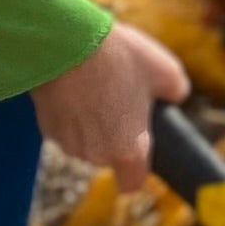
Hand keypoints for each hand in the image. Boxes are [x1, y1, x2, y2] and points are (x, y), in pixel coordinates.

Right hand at [32, 17, 186, 183]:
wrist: (66, 41)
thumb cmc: (118, 57)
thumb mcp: (165, 69)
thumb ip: (177, 91)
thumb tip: (176, 96)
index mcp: (129, 149)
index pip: (132, 184)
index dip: (135, 170)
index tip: (137, 150)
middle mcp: (97, 154)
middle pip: (107, 155)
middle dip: (113, 134)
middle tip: (119, 98)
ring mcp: (68, 143)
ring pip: (84, 141)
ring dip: (90, 122)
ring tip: (95, 86)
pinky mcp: (46, 128)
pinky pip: (64, 127)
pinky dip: (69, 113)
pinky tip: (74, 85)